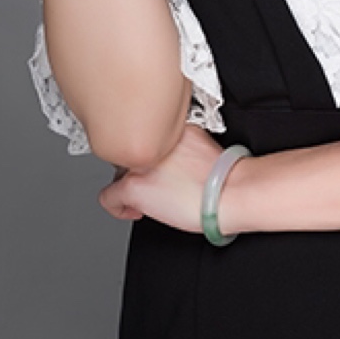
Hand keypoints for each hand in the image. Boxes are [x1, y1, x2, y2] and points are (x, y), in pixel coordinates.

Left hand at [98, 124, 224, 231]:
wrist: (230, 191)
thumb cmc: (224, 177)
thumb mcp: (201, 147)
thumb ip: (180, 145)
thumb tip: (172, 160)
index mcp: (171, 127)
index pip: (146, 137)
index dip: (151, 157)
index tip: (158, 169)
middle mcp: (151, 141)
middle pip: (131, 154)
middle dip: (139, 171)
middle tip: (156, 186)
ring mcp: (141, 163)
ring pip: (120, 173)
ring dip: (131, 186)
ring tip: (149, 199)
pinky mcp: (134, 186)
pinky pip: (109, 197)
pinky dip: (118, 208)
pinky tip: (132, 211)